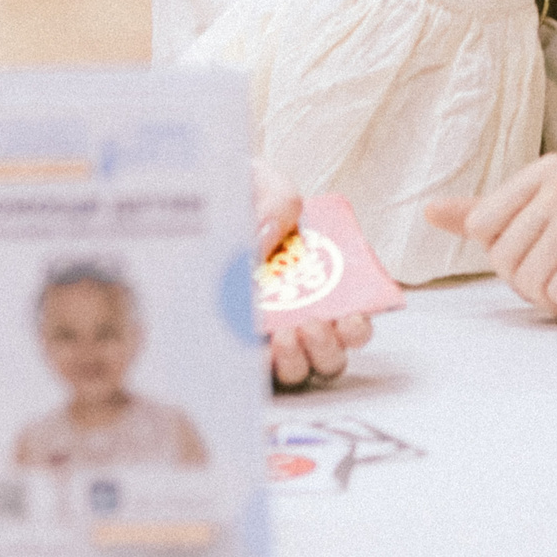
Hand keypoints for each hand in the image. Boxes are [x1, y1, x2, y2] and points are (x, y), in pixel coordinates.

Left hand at [253, 159, 374, 387]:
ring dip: (298, 361)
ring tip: (286, 334)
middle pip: (329, 356)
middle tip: (313, 324)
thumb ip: (280, 203)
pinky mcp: (231, 344)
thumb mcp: (269, 185)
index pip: (351, 322)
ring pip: (296, 372)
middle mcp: (297, 315)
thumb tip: (267, 239)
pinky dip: (258, 364)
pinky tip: (254, 347)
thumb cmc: (244, 194)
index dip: (357, 329)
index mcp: (318, 283)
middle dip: (328, 348)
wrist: (198, 194)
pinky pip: (251, 371)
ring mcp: (264, 334)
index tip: (350, 318)